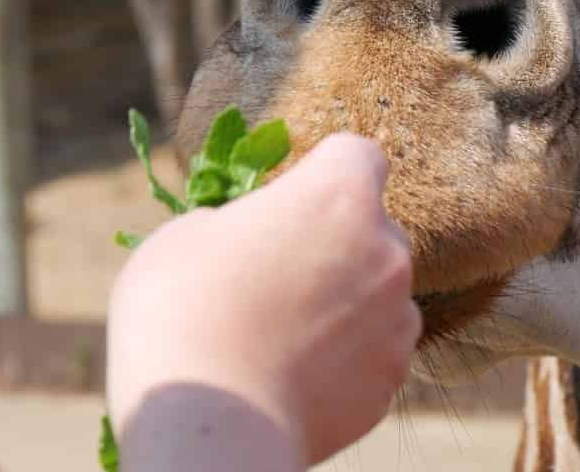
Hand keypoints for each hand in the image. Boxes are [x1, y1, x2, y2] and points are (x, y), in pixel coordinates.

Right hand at [106, 133, 420, 468]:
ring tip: (279, 334)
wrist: (212, 423)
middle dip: (333, 240)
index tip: (290, 195)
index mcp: (338, 195)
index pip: (357, 155)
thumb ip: (235, 223)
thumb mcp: (184, 236)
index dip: (324, 169)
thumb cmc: (182, 312)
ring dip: (344, 301)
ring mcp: (397, 319)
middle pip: (370, 227)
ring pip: (377, 293)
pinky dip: (344, 358)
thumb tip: (247, 240)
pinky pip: (372, 352)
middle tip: (272, 271)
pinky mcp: (391, 380)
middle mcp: (386, 249)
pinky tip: (292, 375)